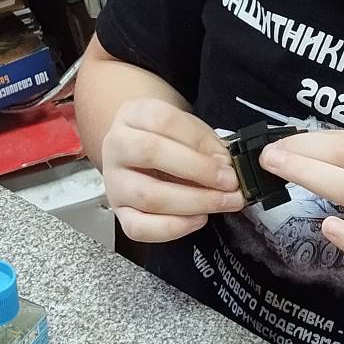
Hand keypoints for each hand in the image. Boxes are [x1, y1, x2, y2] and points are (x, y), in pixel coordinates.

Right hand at [101, 98, 246, 243]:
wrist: (139, 152)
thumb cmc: (167, 139)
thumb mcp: (187, 129)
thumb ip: (206, 144)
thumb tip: (225, 168)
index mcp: (133, 115)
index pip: (163, 121)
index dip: (199, 144)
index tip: (227, 164)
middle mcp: (117, 146)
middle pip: (151, 153)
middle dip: (199, 171)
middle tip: (229, 184)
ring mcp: (114, 182)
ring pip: (148, 196)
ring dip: (193, 202)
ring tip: (220, 202)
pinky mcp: (119, 212)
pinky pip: (140, 228)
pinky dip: (174, 227)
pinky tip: (198, 219)